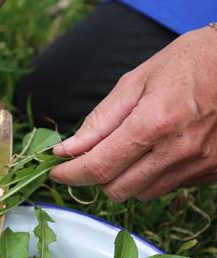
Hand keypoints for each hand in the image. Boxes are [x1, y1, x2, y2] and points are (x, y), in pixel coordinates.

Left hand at [51, 26, 216, 201]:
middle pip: (115, 189)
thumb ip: (100, 120)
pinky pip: (164, 188)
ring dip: (121, 178)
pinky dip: (146, 178)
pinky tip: (151, 153)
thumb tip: (68, 149)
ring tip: (125, 150)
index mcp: (154, 122)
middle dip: (94, 177)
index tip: (55, 171)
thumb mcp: (137, 81)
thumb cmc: (188, 62)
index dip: (70, 174)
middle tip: (90, 157)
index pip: (98, 166)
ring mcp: (196, 166)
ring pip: (139, 194)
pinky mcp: (209, 173)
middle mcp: (177, 151)